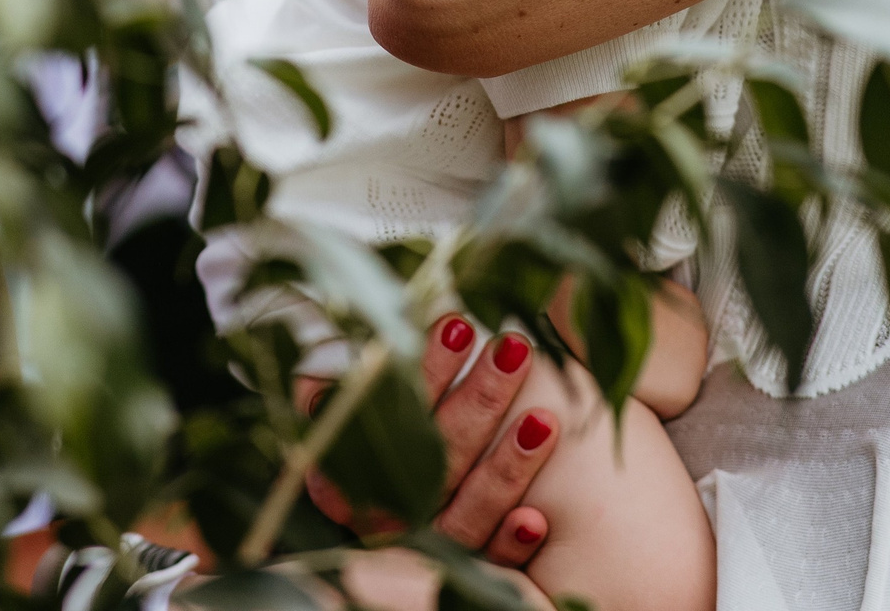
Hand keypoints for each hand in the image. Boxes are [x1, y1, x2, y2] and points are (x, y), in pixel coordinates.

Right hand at [300, 323, 557, 569]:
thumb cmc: (376, 430)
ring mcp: (420, 545)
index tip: (459, 324)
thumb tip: (396, 317)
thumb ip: (354, 373)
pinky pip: (483, 565)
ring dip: (505, 469)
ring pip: (462, 514)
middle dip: (477, 400)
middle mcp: (379, 509)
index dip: (427, 369)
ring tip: (544, 419)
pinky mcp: (459, 572)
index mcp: (345, 464)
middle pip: (433, 457)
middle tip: (513, 347)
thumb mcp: (346, 402)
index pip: (391, 411)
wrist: (384, 524)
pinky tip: (536, 520)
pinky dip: (507, 544)